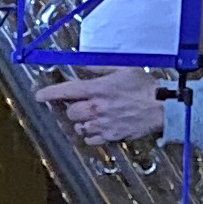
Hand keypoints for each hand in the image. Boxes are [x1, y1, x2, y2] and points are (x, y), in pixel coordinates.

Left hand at [47, 66, 163, 144]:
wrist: (163, 108)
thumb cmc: (145, 86)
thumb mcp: (123, 68)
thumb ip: (99, 67)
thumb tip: (82, 64)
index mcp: (98, 89)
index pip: (65, 91)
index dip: (49, 94)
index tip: (39, 96)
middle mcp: (97, 108)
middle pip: (70, 112)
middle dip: (72, 108)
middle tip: (80, 103)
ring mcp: (103, 124)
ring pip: (79, 127)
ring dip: (81, 121)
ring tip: (92, 115)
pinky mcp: (111, 136)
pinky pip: (91, 140)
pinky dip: (91, 134)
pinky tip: (99, 127)